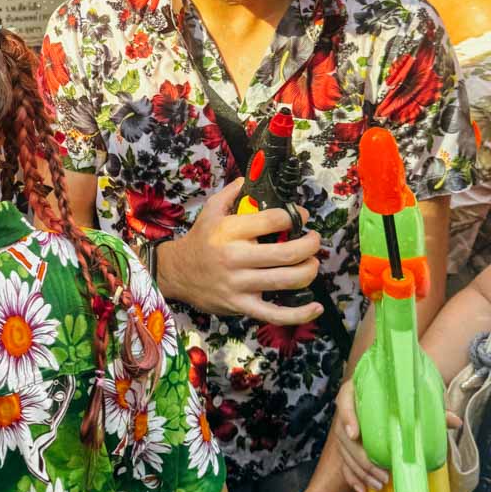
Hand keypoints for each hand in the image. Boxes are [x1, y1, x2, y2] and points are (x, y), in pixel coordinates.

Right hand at [157, 179, 322, 324]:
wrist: (176, 272)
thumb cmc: (200, 240)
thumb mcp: (211, 210)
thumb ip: (232, 193)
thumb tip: (250, 178)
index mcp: (230, 231)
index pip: (273, 221)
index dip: (294, 217)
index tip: (301, 217)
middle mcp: (236, 257)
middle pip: (287, 253)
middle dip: (310, 245)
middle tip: (313, 239)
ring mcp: (240, 284)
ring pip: (286, 280)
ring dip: (309, 270)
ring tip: (312, 262)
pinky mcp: (241, 306)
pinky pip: (274, 314)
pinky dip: (299, 314)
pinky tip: (315, 308)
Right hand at [335, 379, 462, 491]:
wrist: (389, 402)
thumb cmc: (399, 401)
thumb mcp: (413, 403)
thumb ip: (431, 412)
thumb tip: (454, 422)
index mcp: (358, 392)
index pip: (345, 401)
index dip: (347, 418)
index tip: (355, 434)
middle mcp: (348, 410)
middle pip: (344, 435)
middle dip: (362, 459)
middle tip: (383, 475)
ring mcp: (345, 429)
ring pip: (345, 453)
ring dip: (361, 472)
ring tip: (380, 485)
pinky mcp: (347, 446)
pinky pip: (344, 464)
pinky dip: (353, 478)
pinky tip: (363, 489)